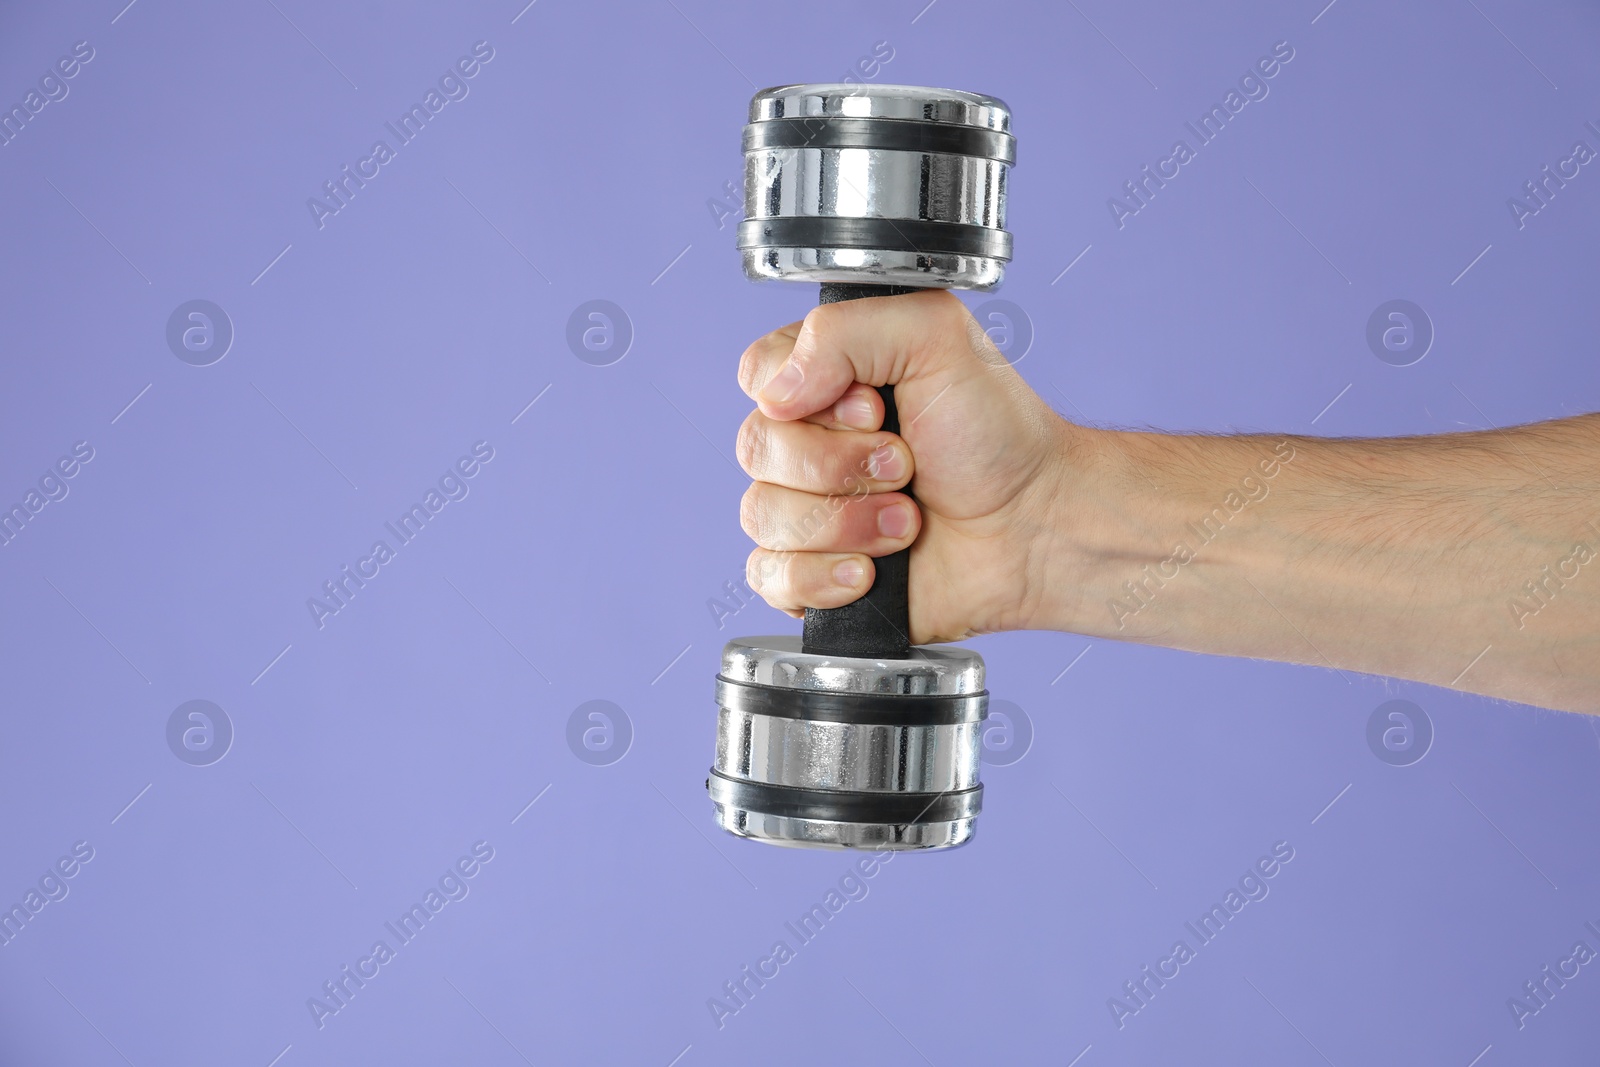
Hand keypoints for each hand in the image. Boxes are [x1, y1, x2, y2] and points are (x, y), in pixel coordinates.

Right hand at [735, 289, 1070, 643]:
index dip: (812, 398)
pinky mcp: (812, 574)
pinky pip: (768, 576)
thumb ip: (843, 329)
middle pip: (756, 446)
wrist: (1035, 528)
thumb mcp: (935, 336)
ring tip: (907, 520)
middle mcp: (809, 442)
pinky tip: (869, 571)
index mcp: (827, 378)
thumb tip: (773, 394)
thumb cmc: (996, 435)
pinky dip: (819, 575)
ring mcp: (807, 510)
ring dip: (846, 520)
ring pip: (762, 514)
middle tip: (906, 465)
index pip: (758, 376)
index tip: (876, 407)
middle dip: (840, 464)